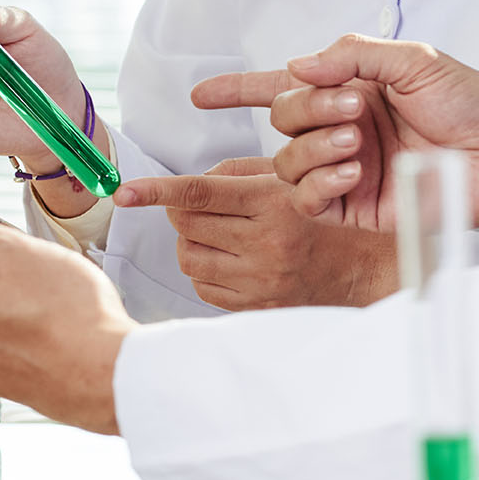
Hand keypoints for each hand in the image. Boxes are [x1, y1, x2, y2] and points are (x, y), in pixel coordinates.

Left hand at [113, 157, 399, 308]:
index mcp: (271, 203)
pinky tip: (228, 262)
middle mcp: (264, 243)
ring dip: (192, 244)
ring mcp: (258, 279)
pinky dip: (205, 272)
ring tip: (218, 237)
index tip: (123, 192)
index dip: (156, 191)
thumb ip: (234, 174)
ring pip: (189, 258)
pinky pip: (202, 287)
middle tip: (199, 210)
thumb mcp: (284, 182)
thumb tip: (184, 187)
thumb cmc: (315, 218)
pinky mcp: (254, 306)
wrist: (355, 271)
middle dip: (182, 214)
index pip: (199, 193)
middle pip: (187, 225)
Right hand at [192, 34, 478, 231]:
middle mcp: (343, 129)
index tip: (201, 95)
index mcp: (353, 89)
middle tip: (353, 110)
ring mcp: (346, 170)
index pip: (282, 85)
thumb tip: (296, 64)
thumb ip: (354, 53)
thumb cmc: (474, 105)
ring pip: (289, 160)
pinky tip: (352, 171)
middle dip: (306, 110)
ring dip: (313, 146)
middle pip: (283, 119)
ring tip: (359, 143)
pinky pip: (309, 198)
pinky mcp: (355, 208)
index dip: (238, 90)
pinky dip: (319, 182)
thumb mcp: (416, 61)